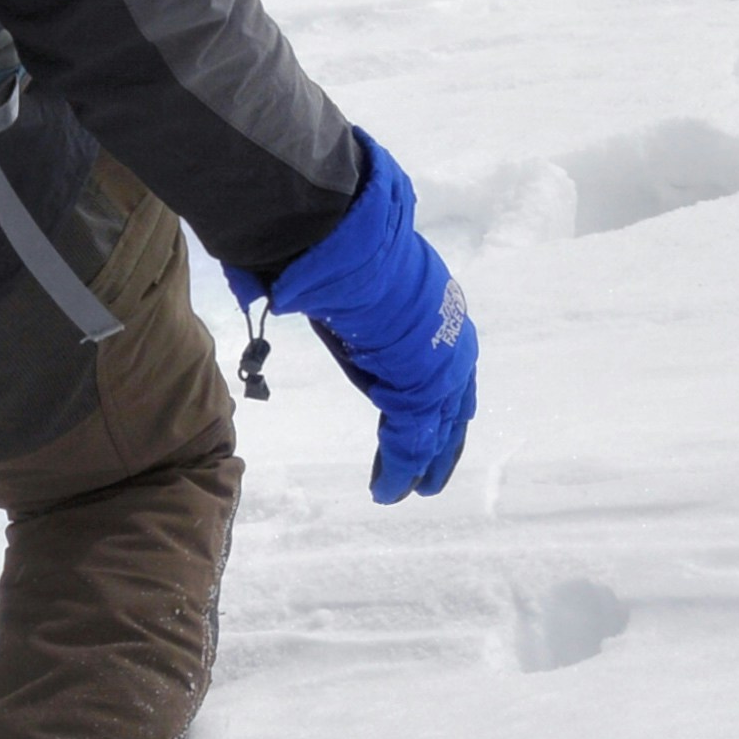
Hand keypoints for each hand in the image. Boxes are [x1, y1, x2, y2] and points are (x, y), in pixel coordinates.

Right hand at [258, 136, 479, 501]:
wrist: (351, 246)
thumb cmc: (338, 247)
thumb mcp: (348, 277)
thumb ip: (337, 295)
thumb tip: (288, 283)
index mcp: (434, 306)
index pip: (441, 362)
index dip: (432, 395)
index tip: (424, 420)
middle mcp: (447, 338)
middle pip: (450, 401)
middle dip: (441, 436)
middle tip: (431, 471)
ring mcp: (440, 365)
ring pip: (434, 427)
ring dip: (423, 461)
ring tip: (413, 489)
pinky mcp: (422, 390)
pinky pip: (411, 441)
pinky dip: (398, 470)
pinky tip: (388, 492)